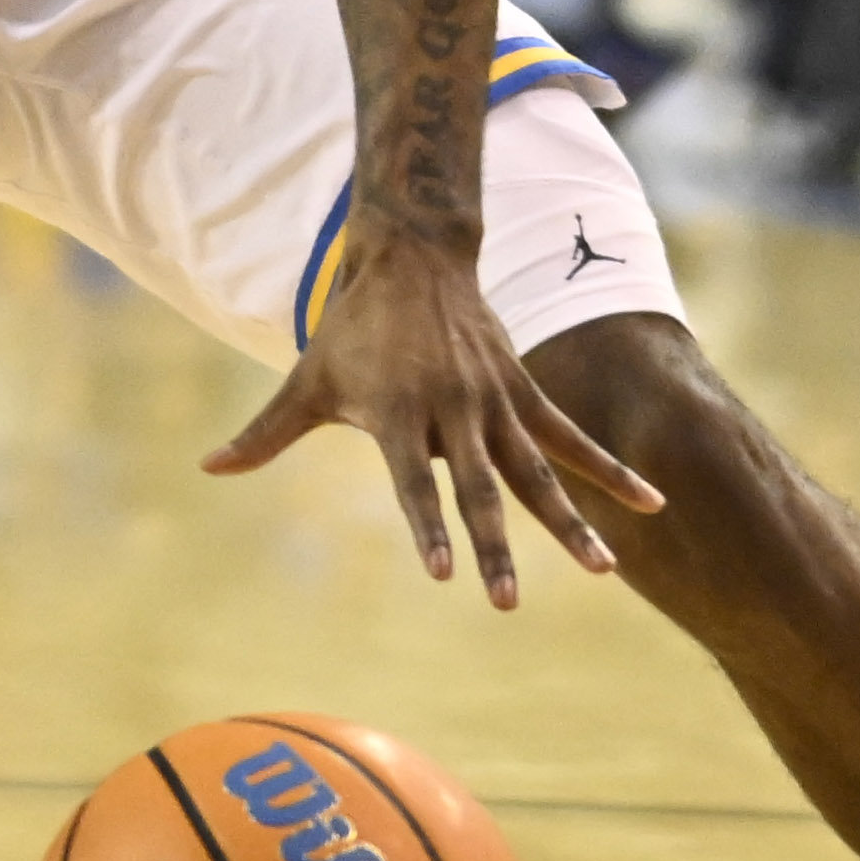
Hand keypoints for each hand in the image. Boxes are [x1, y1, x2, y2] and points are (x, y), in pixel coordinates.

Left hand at [204, 236, 661, 607]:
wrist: (412, 257)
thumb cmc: (351, 329)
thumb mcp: (305, 381)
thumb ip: (264, 434)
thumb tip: (208, 468)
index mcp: (398, 414)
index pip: (412, 483)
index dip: (427, 527)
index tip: (442, 573)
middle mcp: (453, 411)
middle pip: (479, 490)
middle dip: (493, 548)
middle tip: (503, 604)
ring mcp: (495, 401)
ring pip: (537, 472)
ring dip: (570, 523)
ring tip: (603, 571)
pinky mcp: (523, 390)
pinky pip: (572, 438)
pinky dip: (610, 472)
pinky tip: (651, 506)